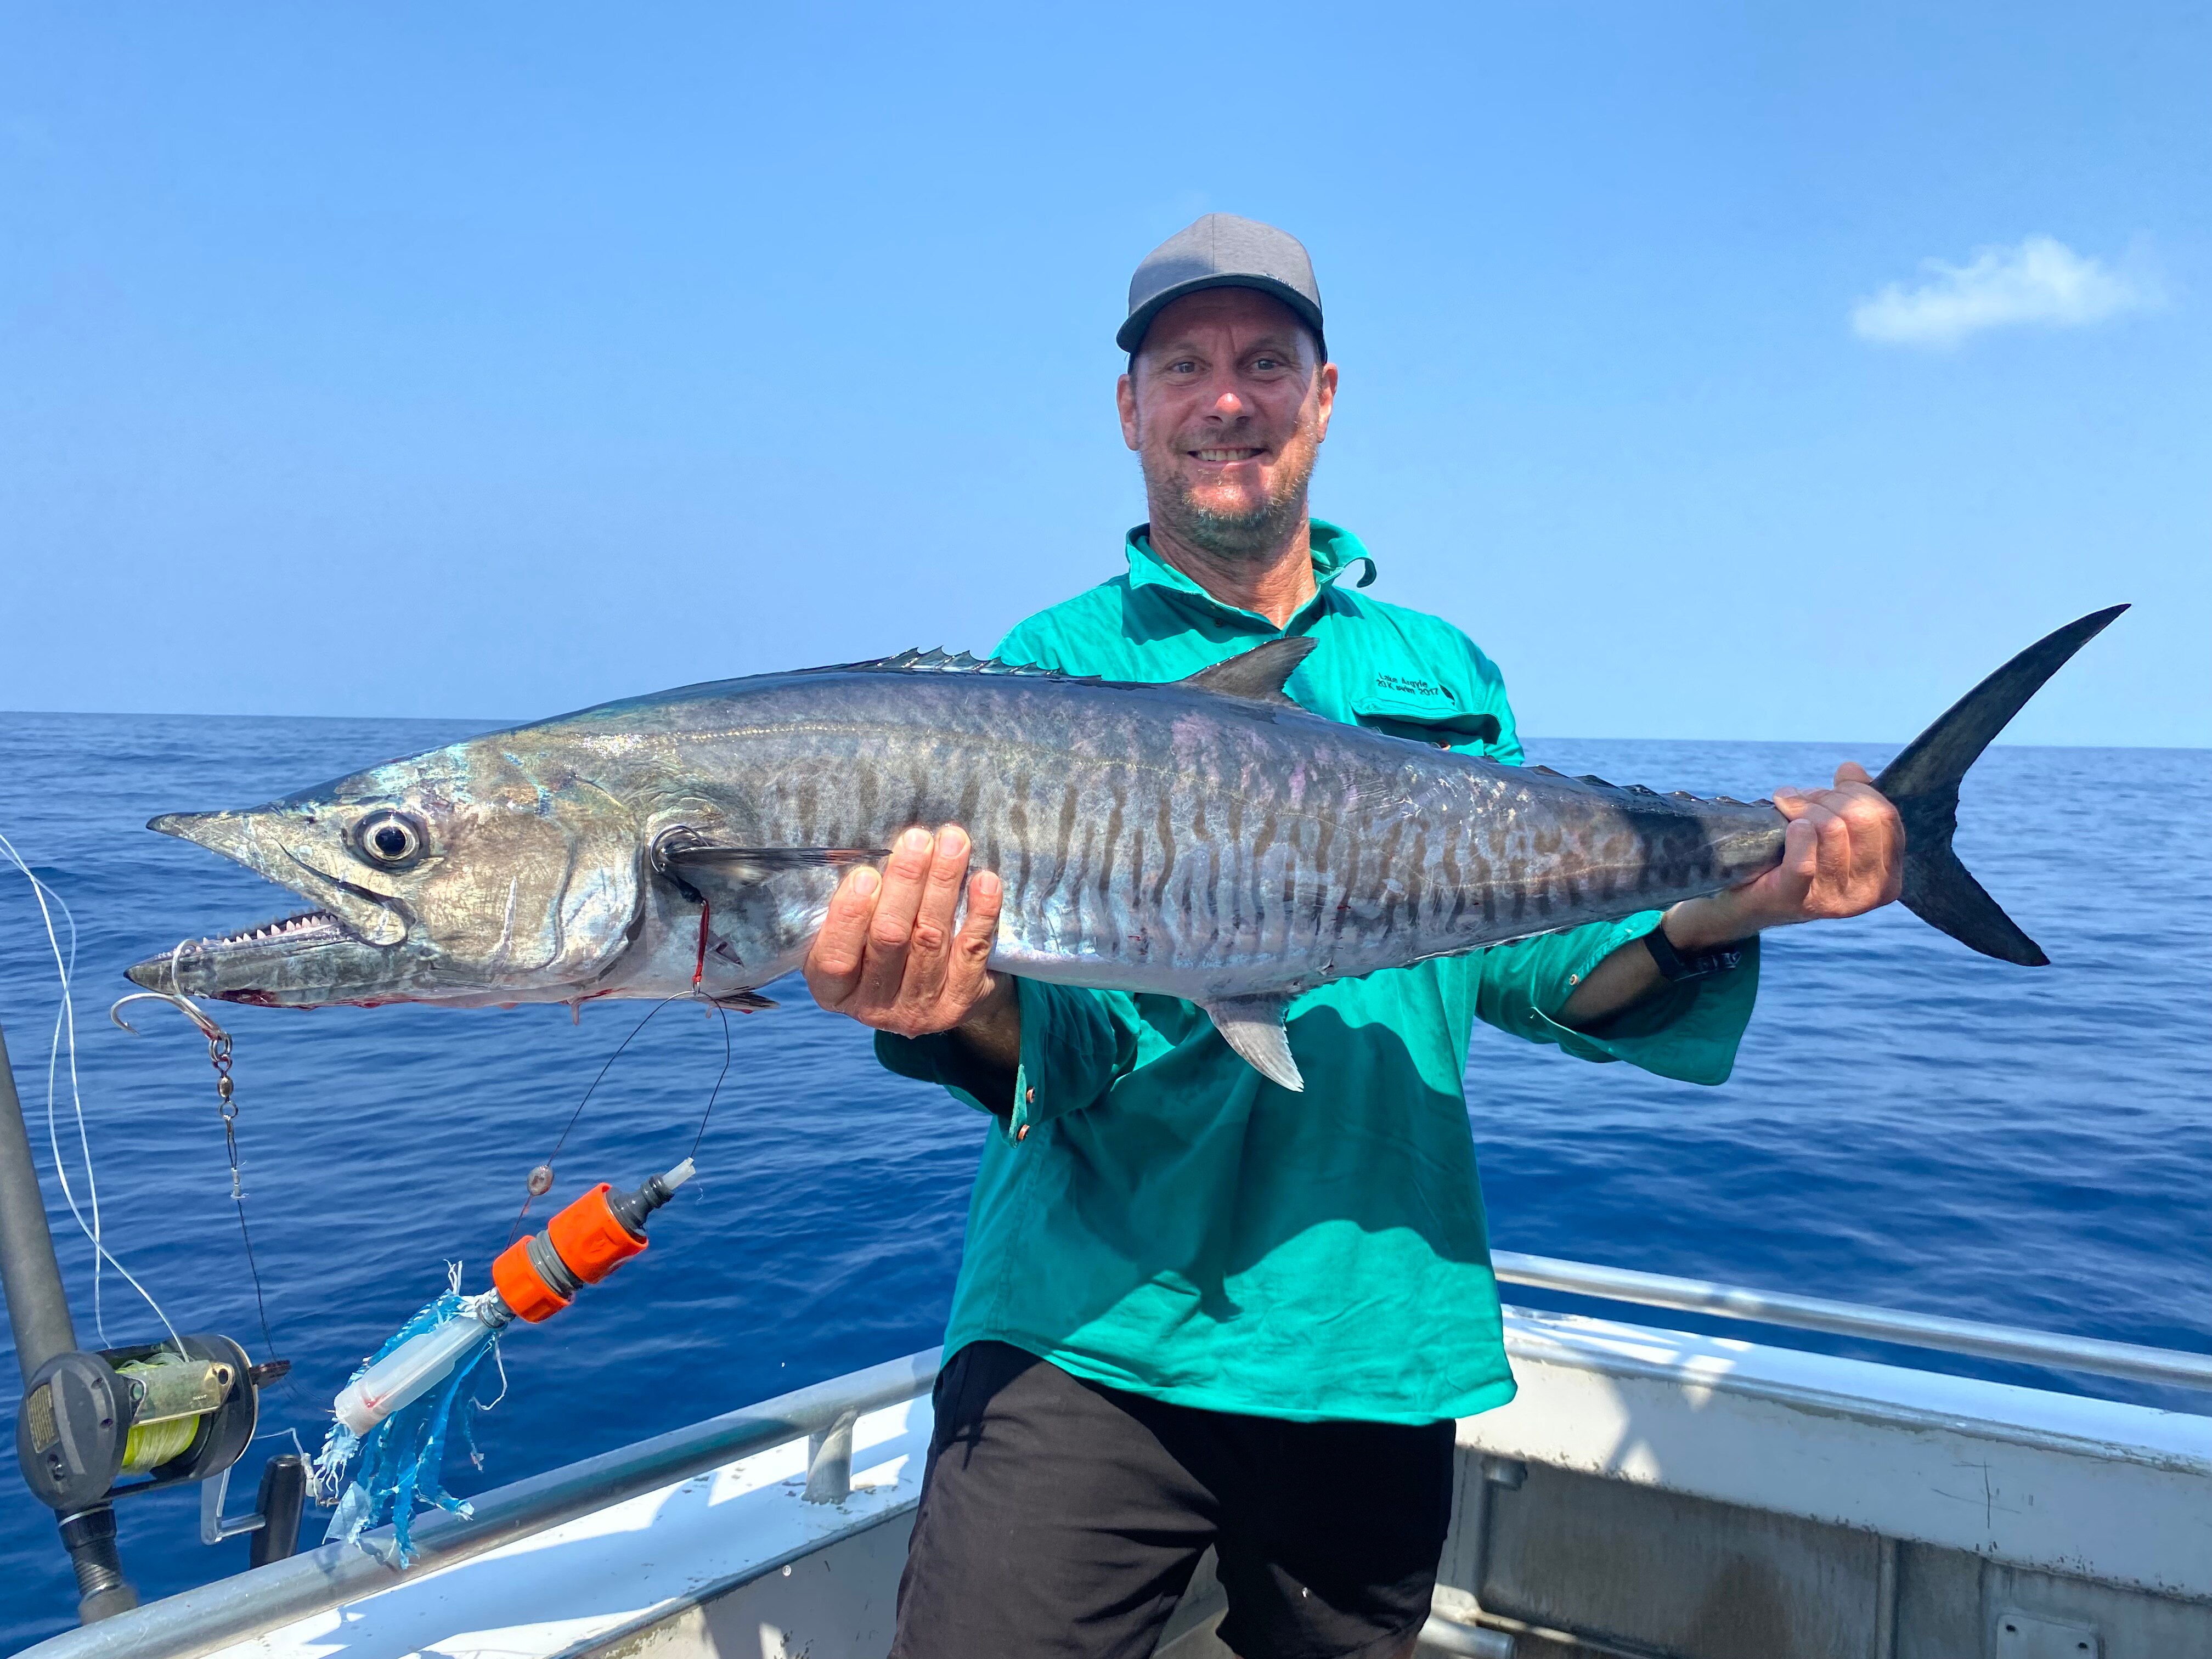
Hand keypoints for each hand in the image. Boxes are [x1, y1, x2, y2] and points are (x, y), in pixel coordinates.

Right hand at [804, 824, 1008, 1038]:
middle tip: (917, 839)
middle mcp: (873, 1007)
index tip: (866, 874)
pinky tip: (984, 881)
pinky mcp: (960, 1004)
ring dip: (943, 884)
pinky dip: (980, 913)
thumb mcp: (853, 940)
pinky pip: (971, 952)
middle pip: (890, 939)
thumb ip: (856, 908)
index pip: (836, 958)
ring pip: (931, 939)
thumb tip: (869, 851)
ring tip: (952, 843)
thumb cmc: (880, 950)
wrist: (937, 1000)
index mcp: (833, 991)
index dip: (850, 917)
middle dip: (905, 883)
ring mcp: (919, 1009)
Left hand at [1667, 762, 1904, 946]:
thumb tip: (1851, 769)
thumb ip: (1852, 803)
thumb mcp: (1835, 834)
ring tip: (1786, 806)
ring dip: (1805, 807)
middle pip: (1861, 819)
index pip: (1885, 816)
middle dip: (1828, 797)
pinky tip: (1789, 826)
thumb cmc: (1797, 860)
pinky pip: (1805, 860)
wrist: (1749, 900)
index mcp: (1888, 878)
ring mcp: (1833, 900)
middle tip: (1799, 799)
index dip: (1855, 791)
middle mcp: (1867, 894)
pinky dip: (1797, 833)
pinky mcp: (1795, 898)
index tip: (1828, 790)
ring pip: (1833, 829)